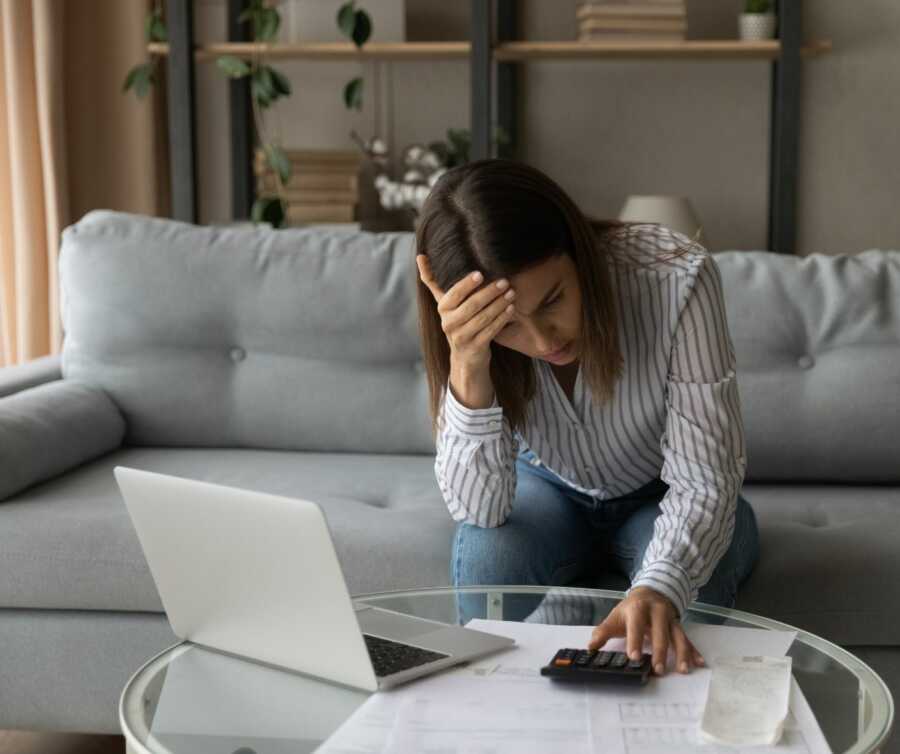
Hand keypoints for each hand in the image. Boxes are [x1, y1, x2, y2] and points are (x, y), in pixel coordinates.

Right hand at [415, 254, 515, 371]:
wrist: (465, 356)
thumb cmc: (458, 321)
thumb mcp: (445, 302)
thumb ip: (433, 280)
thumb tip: (420, 256)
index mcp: (442, 309)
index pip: (454, 294)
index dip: (466, 284)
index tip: (481, 273)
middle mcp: (448, 324)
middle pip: (471, 306)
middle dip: (489, 292)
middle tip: (505, 281)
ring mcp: (461, 338)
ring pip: (482, 318)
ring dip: (499, 304)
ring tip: (511, 293)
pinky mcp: (474, 348)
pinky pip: (490, 331)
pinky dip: (502, 319)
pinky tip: (511, 308)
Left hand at [587, 586, 704, 675]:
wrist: (651, 592)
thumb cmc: (631, 609)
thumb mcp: (615, 616)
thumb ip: (603, 632)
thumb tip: (590, 648)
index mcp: (638, 610)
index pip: (636, 626)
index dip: (635, 641)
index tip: (634, 658)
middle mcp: (657, 613)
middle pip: (660, 632)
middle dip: (660, 651)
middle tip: (658, 670)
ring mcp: (670, 620)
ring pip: (678, 636)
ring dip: (681, 653)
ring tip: (683, 670)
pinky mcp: (679, 627)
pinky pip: (688, 639)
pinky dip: (694, 651)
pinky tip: (699, 663)